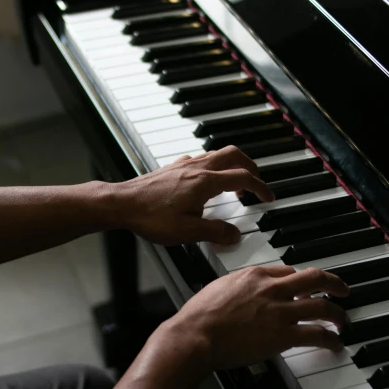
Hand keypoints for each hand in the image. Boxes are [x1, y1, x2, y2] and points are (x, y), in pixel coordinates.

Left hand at [115, 146, 273, 245]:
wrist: (121, 204)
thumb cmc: (149, 217)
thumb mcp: (187, 232)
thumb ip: (215, 232)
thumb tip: (234, 235)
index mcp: (204, 182)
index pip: (242, 178)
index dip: (260, 187)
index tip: (267, 197)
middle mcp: (196, 168)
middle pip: (233, 155)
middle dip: (250, 166)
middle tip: (257, 181)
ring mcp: (184, 165)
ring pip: (217, 154)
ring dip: (232, 164)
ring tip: (236, 181)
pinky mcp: (172, 168)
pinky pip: (201, 159)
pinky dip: (213, 165)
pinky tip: (207, 180)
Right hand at [167, 266, 349, 369]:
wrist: (197, 334)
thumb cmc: (200, 315)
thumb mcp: (219, 286)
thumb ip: (238, 286)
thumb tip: (243, 291)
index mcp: (255, 274)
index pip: (289, 271)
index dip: (300, 280)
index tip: (304, 289)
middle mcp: (272, 289)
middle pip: (314, 278)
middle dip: (333, 283)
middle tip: (342, 289)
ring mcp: (280, 312)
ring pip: (321, 306)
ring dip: (337, 314)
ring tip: (342, 321)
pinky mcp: (283, 336)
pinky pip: (316, 334)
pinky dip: (330, 338)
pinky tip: (334, 343)